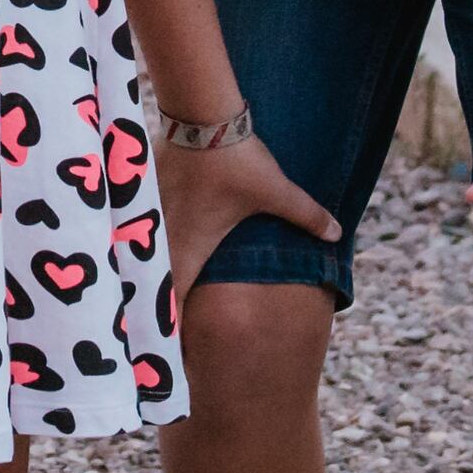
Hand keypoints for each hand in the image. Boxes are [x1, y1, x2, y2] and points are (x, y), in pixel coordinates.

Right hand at [154, 124, 335, 325]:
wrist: (201, 114)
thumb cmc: (237, 160)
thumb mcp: (277, 191)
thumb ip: (306, 216)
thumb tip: (338, 235)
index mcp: (192, 247)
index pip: (171, 303)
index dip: (165, 332)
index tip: (163, 357)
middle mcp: (166, 237)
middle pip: (148, 286)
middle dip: (148, 314)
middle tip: (147, 342)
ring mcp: (150, 215)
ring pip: (139, 258)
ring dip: (141, 278)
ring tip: (137, 303)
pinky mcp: (144, 194)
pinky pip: (138, 230)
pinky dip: (138, 245)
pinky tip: (135, 250)